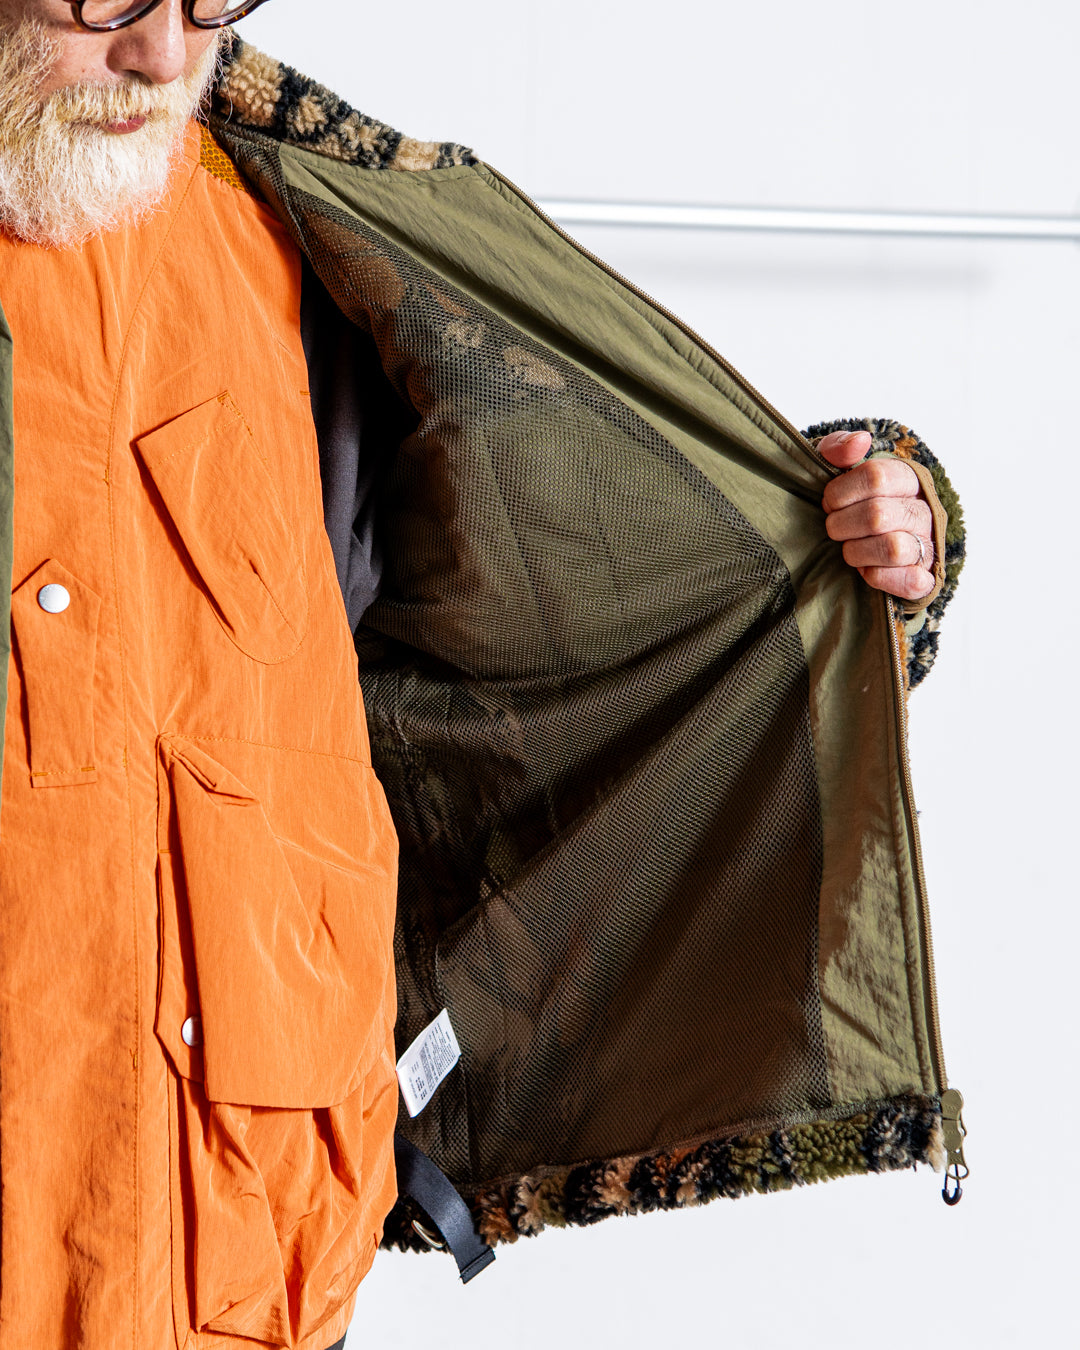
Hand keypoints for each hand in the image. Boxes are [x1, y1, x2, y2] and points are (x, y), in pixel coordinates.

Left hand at [818, 430, 934, 601]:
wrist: (868, 544)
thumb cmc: (850, 503)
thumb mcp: (837, 469)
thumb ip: (839, 449)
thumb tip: (859, 441)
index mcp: (906, 479)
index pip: (875, 477)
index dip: (840, 493)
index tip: (829, 503)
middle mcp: (923, 510)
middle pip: (877, 515)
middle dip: (841, 526)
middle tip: (834, 529)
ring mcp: (928, 544)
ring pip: (893, 548)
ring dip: (857, 552)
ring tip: (849, 549)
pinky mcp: (925, 578)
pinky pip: (909, 580)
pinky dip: (880, 577)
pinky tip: (866, 569)